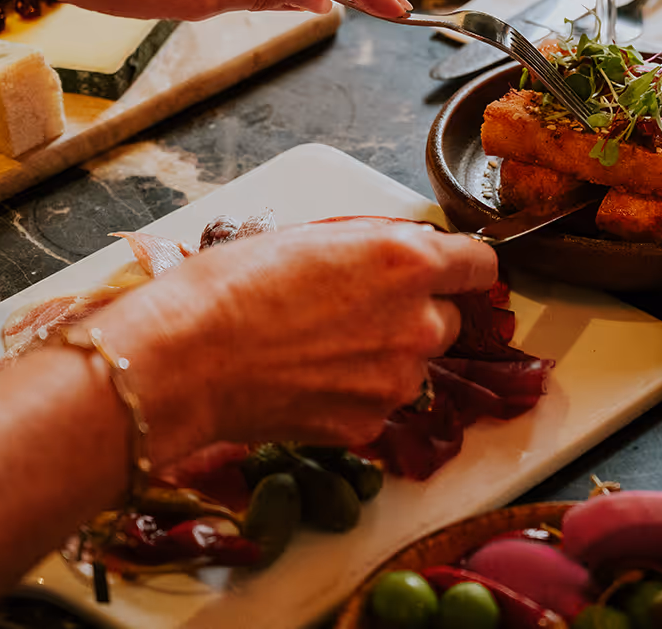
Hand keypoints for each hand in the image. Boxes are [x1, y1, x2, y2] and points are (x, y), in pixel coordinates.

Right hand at [92, 219, 496, 464]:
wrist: (182, 360)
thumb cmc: (230, 287)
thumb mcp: (312, 237)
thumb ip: (373, 247)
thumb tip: (398, 256)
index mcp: (406, 262)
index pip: (479, 265)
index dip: (461, 269)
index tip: (451, 274)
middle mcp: (417, 323)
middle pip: (447, 319)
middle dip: (414, 315)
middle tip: (355, 312)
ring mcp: (397, 380)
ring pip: (411, 365)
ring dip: (382, 357)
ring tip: (316, 349)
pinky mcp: (369, 424)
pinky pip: (377, 404)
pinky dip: (352, 395)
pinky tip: (304, 381)